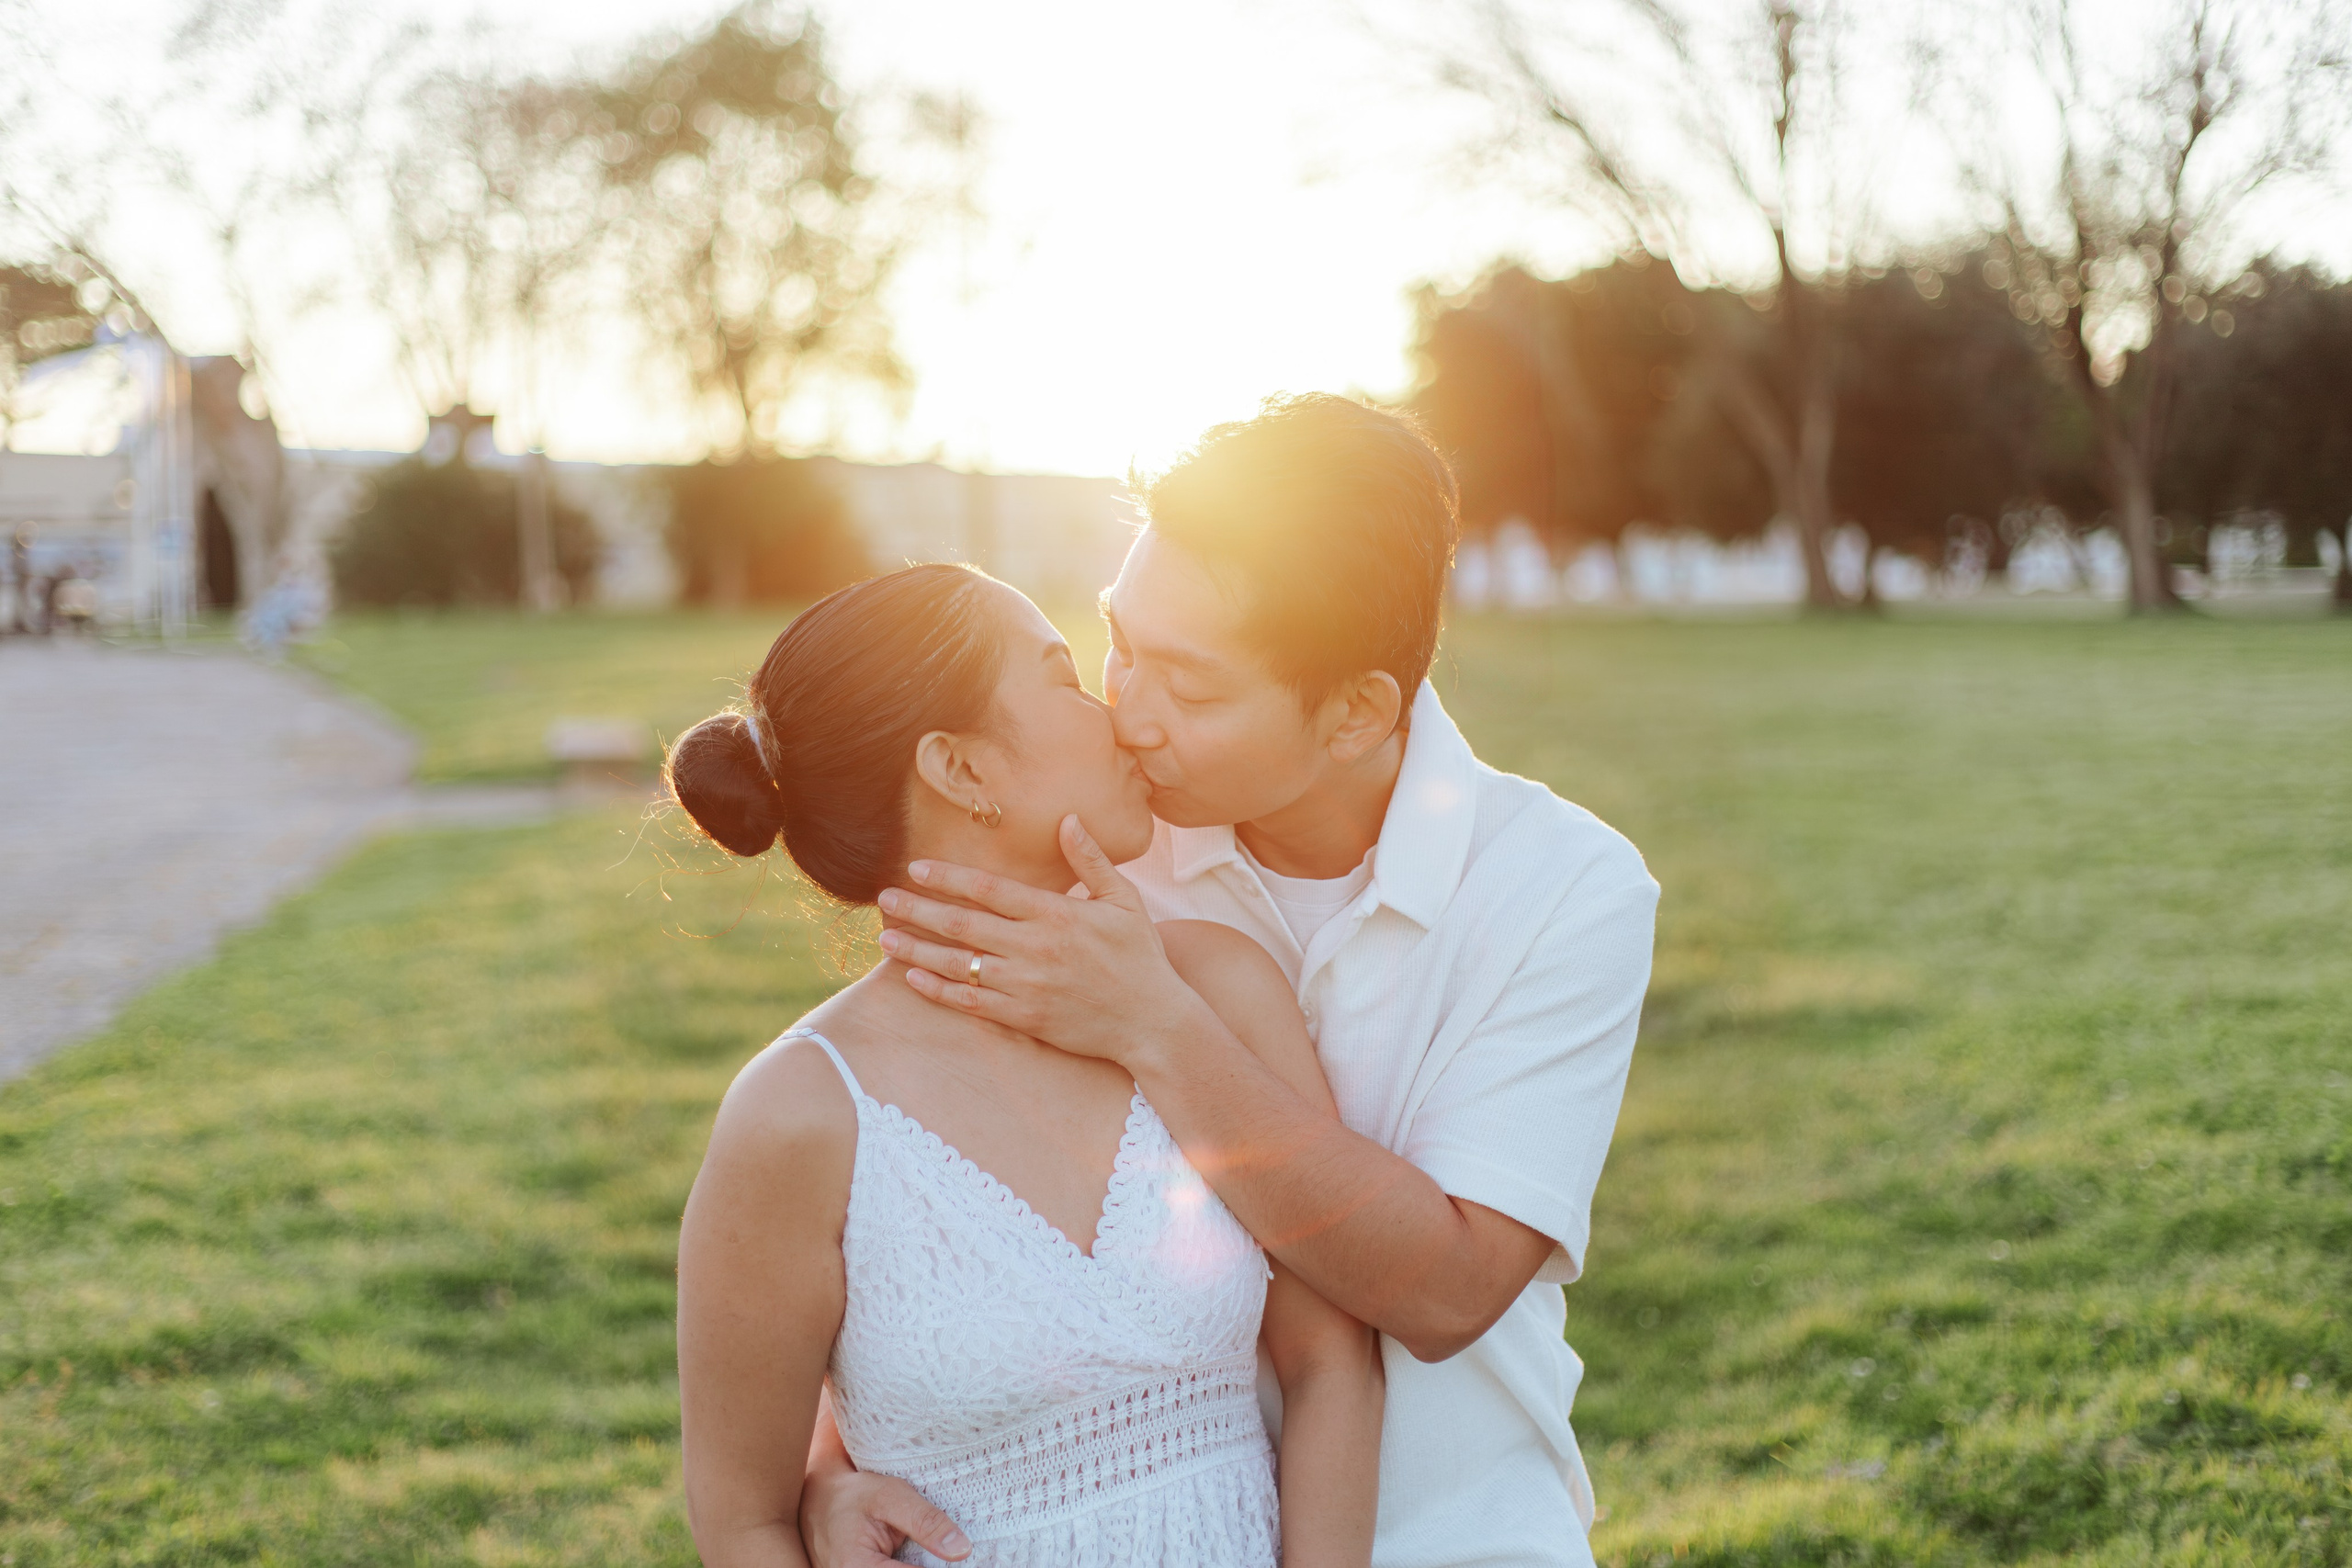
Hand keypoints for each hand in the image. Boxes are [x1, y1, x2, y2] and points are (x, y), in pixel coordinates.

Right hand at [800, 1466, 969, 1565]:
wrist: (818, 1498)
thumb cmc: (853, 1494)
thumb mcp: (891, 1496)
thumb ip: (926, 1522)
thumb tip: (962, 1550)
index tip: (961, 1557)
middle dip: (928, 1564)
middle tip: (950, 1553)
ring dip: (920, 1564)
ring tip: (934, 1552)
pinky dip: (909, 1564)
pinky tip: (923, 1557)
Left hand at [877, 815, 1209, 1067]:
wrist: (1154, 1021)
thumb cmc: (1141, 957)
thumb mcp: (1124, 901)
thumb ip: (1092, 861)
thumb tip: (1068, 819)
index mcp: (1056, 914)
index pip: (989, 890)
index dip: (948, 878)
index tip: (916, 869)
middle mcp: (1035, 948)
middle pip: (963, 925)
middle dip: (919, 910)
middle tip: (883, 899)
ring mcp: (1027, 985)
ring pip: (960, 965)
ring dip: (918, 951)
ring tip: (886, 938)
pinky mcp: (1025, 1018)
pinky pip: (972, 1003)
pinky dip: (939, 991)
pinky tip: (913, 979)